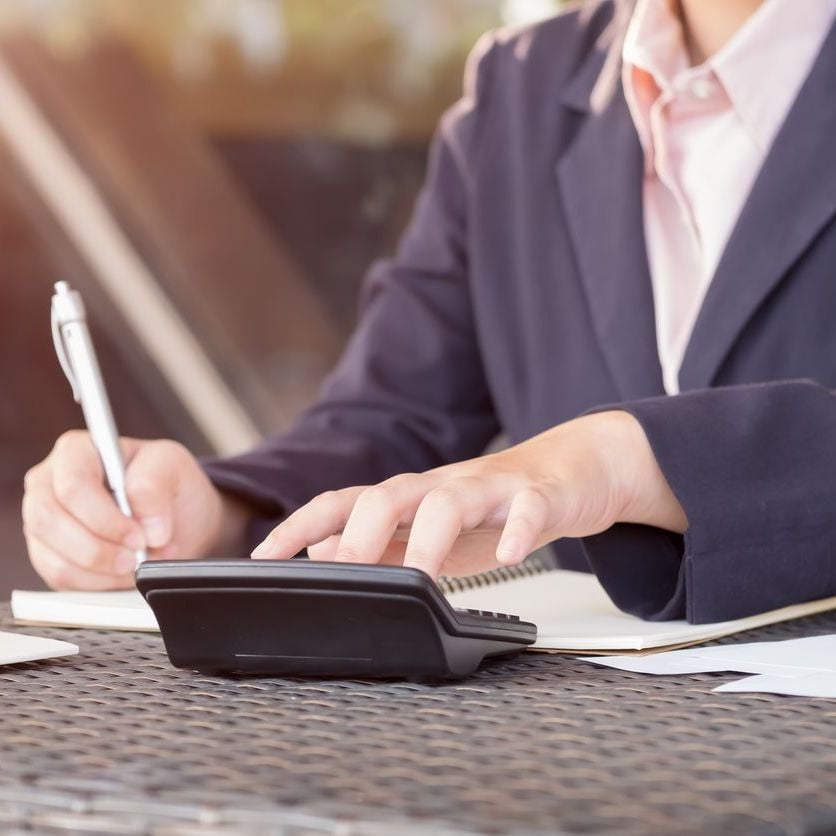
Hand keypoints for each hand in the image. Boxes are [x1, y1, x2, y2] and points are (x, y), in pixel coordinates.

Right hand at [22, 430, 248, 589]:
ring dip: (101, 568)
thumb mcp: (172, 466)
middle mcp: (48, 483)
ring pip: (52, 555)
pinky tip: (122, 571)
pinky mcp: (48, 554)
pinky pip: (60, 577)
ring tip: (136, 562)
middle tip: (136, 556)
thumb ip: (156, 485)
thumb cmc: (167, 483)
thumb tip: (148, 526)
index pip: (72, 485)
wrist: (175, 517)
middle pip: (49, 520)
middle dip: (98, 547)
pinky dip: (98, 582)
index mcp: (76, 451)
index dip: (104, 518)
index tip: (139, 536)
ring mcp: (43, 521)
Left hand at [251, 411, 687, 578]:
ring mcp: (489, 488)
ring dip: (430, 538)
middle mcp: (441, 487)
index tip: (262, 559)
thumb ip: (377, 544)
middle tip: (342, 574)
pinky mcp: (538, 496)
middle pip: (388, 495)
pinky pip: (527, 508)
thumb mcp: (427, 534)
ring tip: (423, 578)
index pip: (342, 504)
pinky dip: (517, 530)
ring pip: (451, 501)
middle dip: (358, 534)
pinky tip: (511, 555)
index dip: (298, 527)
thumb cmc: (494, 507)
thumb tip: (317, 555)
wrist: (571, 469)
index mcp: (410, 499)